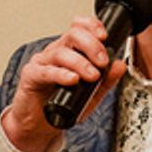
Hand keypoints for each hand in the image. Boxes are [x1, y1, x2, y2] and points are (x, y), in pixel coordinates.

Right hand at [2, 16, 125, 151]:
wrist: (40, 125)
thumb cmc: (63, 106)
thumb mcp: (91, 94)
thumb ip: (107, 80)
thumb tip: (120, 65)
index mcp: (70, 50)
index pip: (80, 27)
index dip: (92, 26)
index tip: (105, 37)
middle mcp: (56, 52)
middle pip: (73, 35)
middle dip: (92, 45)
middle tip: (102, 62)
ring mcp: (42, 62)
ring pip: (60, 52)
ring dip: (80, 62)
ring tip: (92, 75)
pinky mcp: (31, 76)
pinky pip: (45, 71)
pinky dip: (60, 74)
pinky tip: (72, 79)